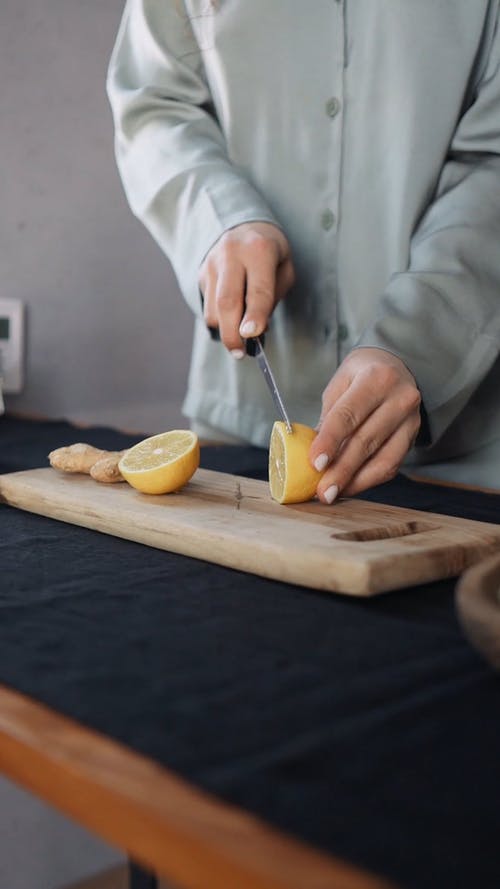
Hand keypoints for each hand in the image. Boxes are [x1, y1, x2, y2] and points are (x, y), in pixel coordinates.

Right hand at [198, 222, 293, 354]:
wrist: (243, 226)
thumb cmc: (270, 253)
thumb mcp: (284, 269)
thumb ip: (272, 297)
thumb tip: (254, 331)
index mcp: (259, 249)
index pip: (257, 289)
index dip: (255, 315)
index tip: (252, 336)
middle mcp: (231, 253)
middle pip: (227, 302)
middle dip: (233, 333)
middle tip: (240, 353)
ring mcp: (212, 263)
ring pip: (213, 310)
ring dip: (225, 330)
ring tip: (240, 337)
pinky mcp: (201, 273)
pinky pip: (208, 306)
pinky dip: (220, 320)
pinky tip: (232, 317)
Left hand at [309, 348, 421, 500]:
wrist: (397, 366)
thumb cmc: (362, 375)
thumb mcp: (341, 383)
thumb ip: (329, 416)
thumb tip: (311, 453)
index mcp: (376, 378)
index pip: (349, 414)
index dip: (330, 441)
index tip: (315, 464)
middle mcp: (400, 398)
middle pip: (366, 441)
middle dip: (342, 470)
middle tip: (322, 491)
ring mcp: (411, 420)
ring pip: (383, 459)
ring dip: (355, 481)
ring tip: (333, 493)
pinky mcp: (412, 437)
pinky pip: (391, 465)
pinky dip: (369, 479)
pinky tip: (350, 486)